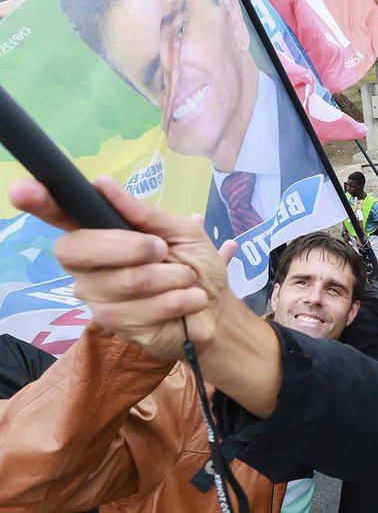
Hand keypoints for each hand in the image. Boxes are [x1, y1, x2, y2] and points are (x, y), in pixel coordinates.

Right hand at [12, 176, 226, 358]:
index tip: (23, 190)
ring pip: (124, 281)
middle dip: (132, 246)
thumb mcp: (180, 231)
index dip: (41, 204)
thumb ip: (145, 213)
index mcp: (99, 236)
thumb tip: (103, 184)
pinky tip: (189, 301)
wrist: (218, 308)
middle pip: (80, 250)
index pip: (61, 218)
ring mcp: (98, 299)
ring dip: (171, 277)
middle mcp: (88, 268)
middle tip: (164, 250)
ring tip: (187, 280)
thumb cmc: (195, 264)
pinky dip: (179, 300)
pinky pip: (143, 309)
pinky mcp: (117, 327)